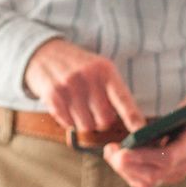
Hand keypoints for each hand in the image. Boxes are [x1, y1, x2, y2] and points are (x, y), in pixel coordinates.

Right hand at [23, 38, 143, 133]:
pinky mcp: (53, 95)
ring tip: (78, 106)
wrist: (44, 53)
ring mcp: (70, 86)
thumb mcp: (100, 69)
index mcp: (106, 70)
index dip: (134, 119)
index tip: (142, 133)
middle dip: (102, 121)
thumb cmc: (79, 67)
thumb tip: (131, 123)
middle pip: (105, 121)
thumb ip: (114, 92)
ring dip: (84, 122)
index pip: (123, 100)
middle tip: (94, 109)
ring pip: (87, 126)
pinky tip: (65, 106)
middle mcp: (89, 77)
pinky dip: (68, 120)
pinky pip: (68, 124)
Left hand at [104, 99, 185, 186]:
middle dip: (127, 166)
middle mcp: (183, 167)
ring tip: (110, 151)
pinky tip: (115, 157)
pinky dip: (127, 171)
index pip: (167, 159)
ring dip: (124, 170)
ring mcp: (173, 175)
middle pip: (152, 176)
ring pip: (145, 183)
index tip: (122, 152)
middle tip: (110, 149)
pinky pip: (142, 182)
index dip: (143, 157)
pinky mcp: (163, 177)